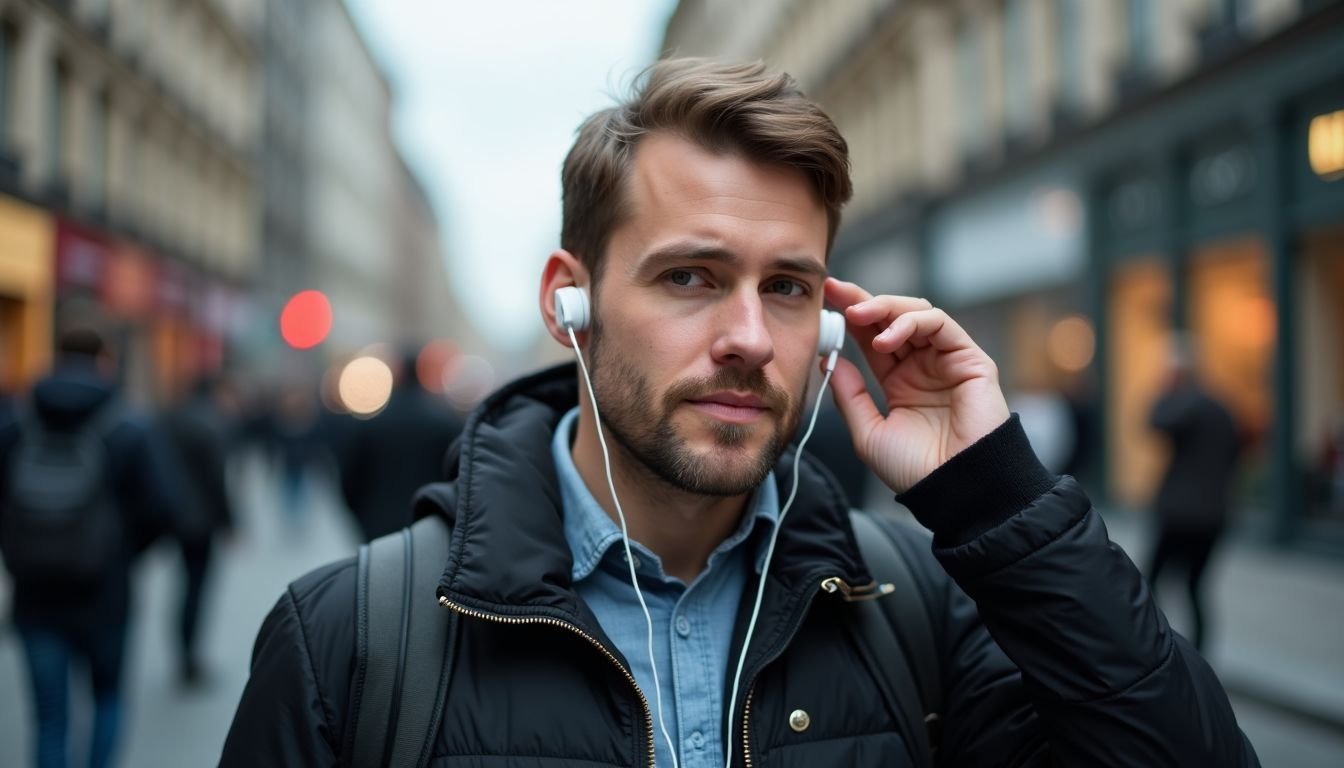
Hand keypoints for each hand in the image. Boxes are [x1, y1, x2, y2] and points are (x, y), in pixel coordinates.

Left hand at [823, 278, 1009, 493]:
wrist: (952, 490)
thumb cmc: (915, 470)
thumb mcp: (868, 432)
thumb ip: (849, 397)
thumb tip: (829, 362)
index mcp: (900, 381)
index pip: (873, 336)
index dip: (851, 316)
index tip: (825, 300)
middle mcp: (924, 365)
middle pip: (893, 317)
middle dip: (863, 300)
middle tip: (836, 294)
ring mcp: (948, 360)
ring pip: (918, 313)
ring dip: (885, 308)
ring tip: (858, 317)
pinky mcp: (971, 360)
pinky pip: (941, 325)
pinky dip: (911, 322)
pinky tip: (885, 338)